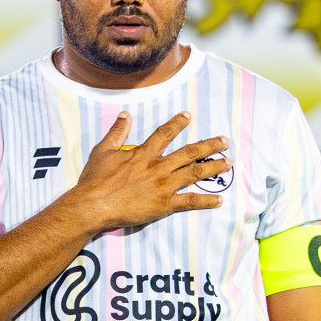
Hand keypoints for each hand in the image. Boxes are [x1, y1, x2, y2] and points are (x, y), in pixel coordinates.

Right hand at [67, 111, 228, 232]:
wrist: (92, 205)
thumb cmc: (95, 180)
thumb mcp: (102, 151)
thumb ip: (116, 132)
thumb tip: (124, 115)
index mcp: (143, 154)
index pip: (164, 134)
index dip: (177, 123)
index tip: (188, 116)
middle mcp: (158, 167)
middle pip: (189, 153)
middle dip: (209, 146)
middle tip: (224, 141)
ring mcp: (163, 186)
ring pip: (195, 174)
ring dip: (214, 168)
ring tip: (228, 163)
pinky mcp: (164, 205)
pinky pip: (190, 202)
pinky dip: (206, 201)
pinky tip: (219, 200)